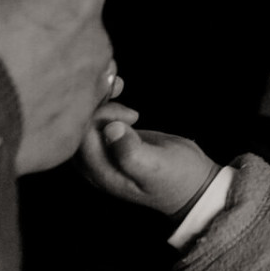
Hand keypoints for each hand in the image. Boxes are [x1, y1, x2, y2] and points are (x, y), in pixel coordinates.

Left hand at [78, 101, 217, 212]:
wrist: (193, 183)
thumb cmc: (176, 178)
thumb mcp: (156, 167)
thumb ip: (131, 152)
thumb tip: (110, 129)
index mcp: (101, 172)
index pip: (80, 138)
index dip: (97, 118)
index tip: (126, 114)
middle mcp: (95, 162)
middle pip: (76, 126)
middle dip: (93, 101)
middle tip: (119, 88)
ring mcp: (101, 150)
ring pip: (84, 117)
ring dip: (97, 96)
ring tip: (120, 87)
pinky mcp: (110, 138)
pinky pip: (95, 115)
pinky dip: (102, 99)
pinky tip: (118, 92)